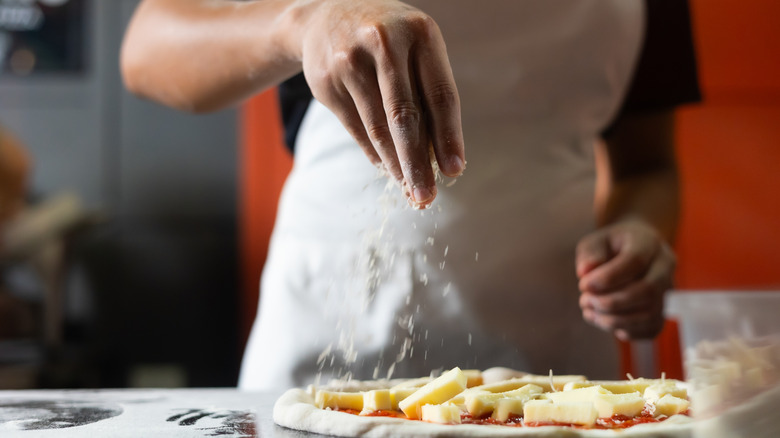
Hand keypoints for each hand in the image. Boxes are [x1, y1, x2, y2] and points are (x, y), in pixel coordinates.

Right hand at [297, 0, 464, 207]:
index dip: (448, 136)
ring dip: (394, 164)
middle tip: (426, 196)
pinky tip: (385, 166)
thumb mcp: (414, 47)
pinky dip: (373, 152)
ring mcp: (350, 61)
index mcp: (420, 33)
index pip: (439, 95)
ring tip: (408, 187)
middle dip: (417, 162)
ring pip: (377, 127)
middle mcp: (384, 43)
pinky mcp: (327, 81)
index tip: (454, 170)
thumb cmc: (388, 39)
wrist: (325, 14)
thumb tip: (439, 156)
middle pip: (405, 116)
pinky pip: (355, 128)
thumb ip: (427, 91)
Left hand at [575, 220, 675, 339]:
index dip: (609, 277)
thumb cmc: (609, 247)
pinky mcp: (662, 312)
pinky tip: (602, 321)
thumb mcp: (595, 242)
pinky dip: (625, 331)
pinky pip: (651, 329)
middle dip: (612, 302)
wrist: (628, 255)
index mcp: (648, 242)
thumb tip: (585, 271)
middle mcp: (665, 266)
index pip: (636, 261)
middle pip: (648, 290)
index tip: (584, 285)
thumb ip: (589, 253)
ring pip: (650, 314)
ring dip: (615, 320)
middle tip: (585, 300)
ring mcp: (667, 291)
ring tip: (589, 312)